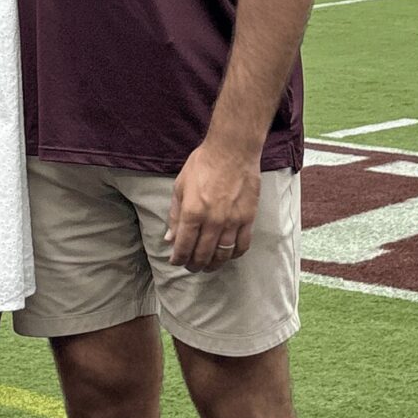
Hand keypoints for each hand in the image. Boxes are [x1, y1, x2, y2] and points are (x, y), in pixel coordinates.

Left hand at [165, 143, 260, 272]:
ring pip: (222, 254)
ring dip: (213, 264)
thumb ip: (174, 214)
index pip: (183, 246)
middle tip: (191, 267)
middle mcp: (212, 221)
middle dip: (194, 265)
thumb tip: (169, 238)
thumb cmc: (203, 164)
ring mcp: (232, 221)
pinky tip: (228, 255)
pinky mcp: (248, 218)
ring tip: (207, 266)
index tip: (175, 261)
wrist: (233, 150)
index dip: (178, 258)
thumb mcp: (180, 186)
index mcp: (192, 212)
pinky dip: (234, 255)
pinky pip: (242, 245)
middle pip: (202, 254)